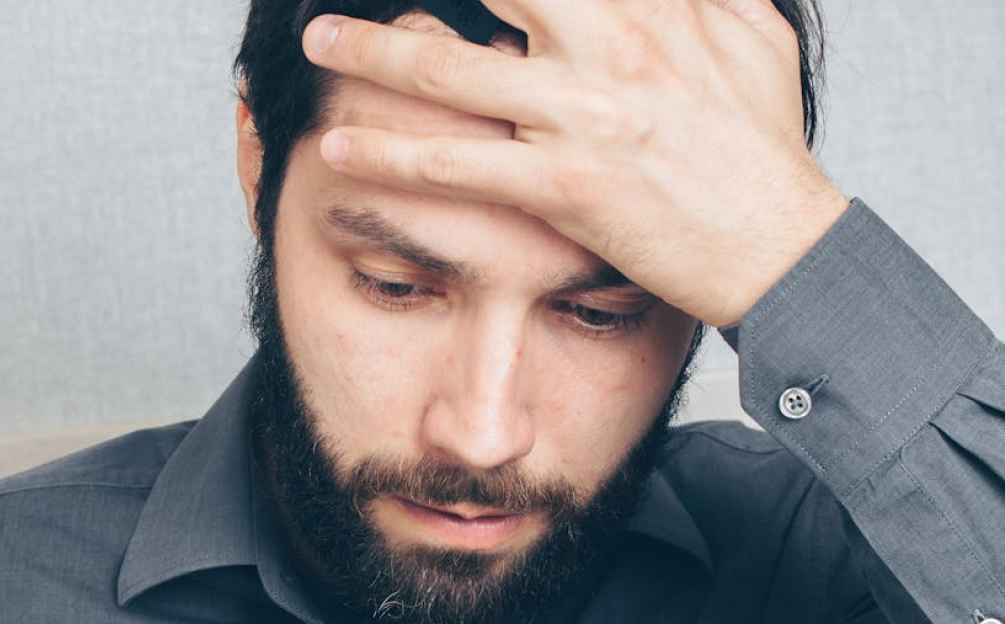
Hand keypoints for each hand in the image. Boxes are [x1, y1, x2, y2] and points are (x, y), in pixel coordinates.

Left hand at [301, 0, 849, 326]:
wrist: (783, 245)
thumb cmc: (763, 145)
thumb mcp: (753, 34)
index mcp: (648, 2)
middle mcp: (609, 43)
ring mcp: (583, 113)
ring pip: (448, 71)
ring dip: (369, 53)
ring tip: (317, 42)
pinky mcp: (566, 185)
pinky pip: (456, 167)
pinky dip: (389, 157)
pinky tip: (339, 149)